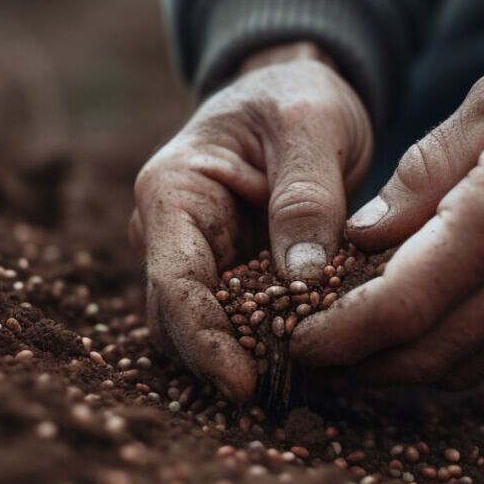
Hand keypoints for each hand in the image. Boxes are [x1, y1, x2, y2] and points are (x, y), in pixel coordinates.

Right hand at [131, 44, 373, 400]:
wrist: (293, 89)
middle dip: (222, 362)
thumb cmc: (296, 96)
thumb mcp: (311, 122)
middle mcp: (168, 235)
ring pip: (200, 336)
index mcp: (171, 192)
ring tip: (308, 381)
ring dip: (246, 360)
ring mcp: (196, 262)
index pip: (174, 283)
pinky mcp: (228, 281)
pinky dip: (267, 348)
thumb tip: (303, 280)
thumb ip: (306, 195)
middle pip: (175, 324)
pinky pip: (238, 328)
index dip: (204, 340)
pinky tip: (315, 360)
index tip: (244, 383)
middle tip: (289, 394)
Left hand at [289, 0, 483, 385]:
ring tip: (344, 349)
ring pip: (462, 367)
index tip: (294, 338)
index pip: (404, 305)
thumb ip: (420, 173)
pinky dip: (444, 354)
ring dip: (395, 369)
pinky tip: (408, 333)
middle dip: (355, 364)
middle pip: (426, 354)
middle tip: (304, 352)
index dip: (340, 335)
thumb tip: (357, 238)